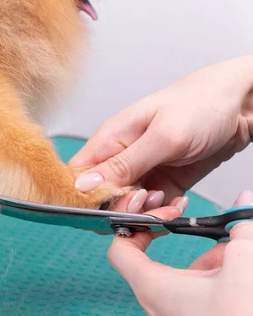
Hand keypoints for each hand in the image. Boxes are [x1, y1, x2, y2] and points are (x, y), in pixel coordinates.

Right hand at [69, 56, 252, 204]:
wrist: (243, 103)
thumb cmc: (202, 104)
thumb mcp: (162, 136)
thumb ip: (123, 164)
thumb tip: (82, 186)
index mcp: (110, 140)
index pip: (78, 176)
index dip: (85, 198)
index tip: (107, 207)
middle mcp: (121, 157)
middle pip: (101, 197)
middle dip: (121, 209)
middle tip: (146, 203)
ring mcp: (142, 170)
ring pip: (127, 206)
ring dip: (146, 213)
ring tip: (167, 203)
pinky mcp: (163, 181)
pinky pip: (152, 207)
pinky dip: (163, 212)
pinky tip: (176, 204)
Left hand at [108, 190, 252, 315]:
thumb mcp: (243, 267)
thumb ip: (240, 230)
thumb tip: (244, 202)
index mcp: (152, 290)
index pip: (120, 251)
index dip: (135, 228)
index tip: (159, 220)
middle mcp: (153, 313)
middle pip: (162, 268)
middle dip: (196, 250)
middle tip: (222, 240)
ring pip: (182, 289)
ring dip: (209, 271)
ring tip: (238, 263)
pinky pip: (192, 309)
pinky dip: (212, 294)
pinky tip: (239, 289)